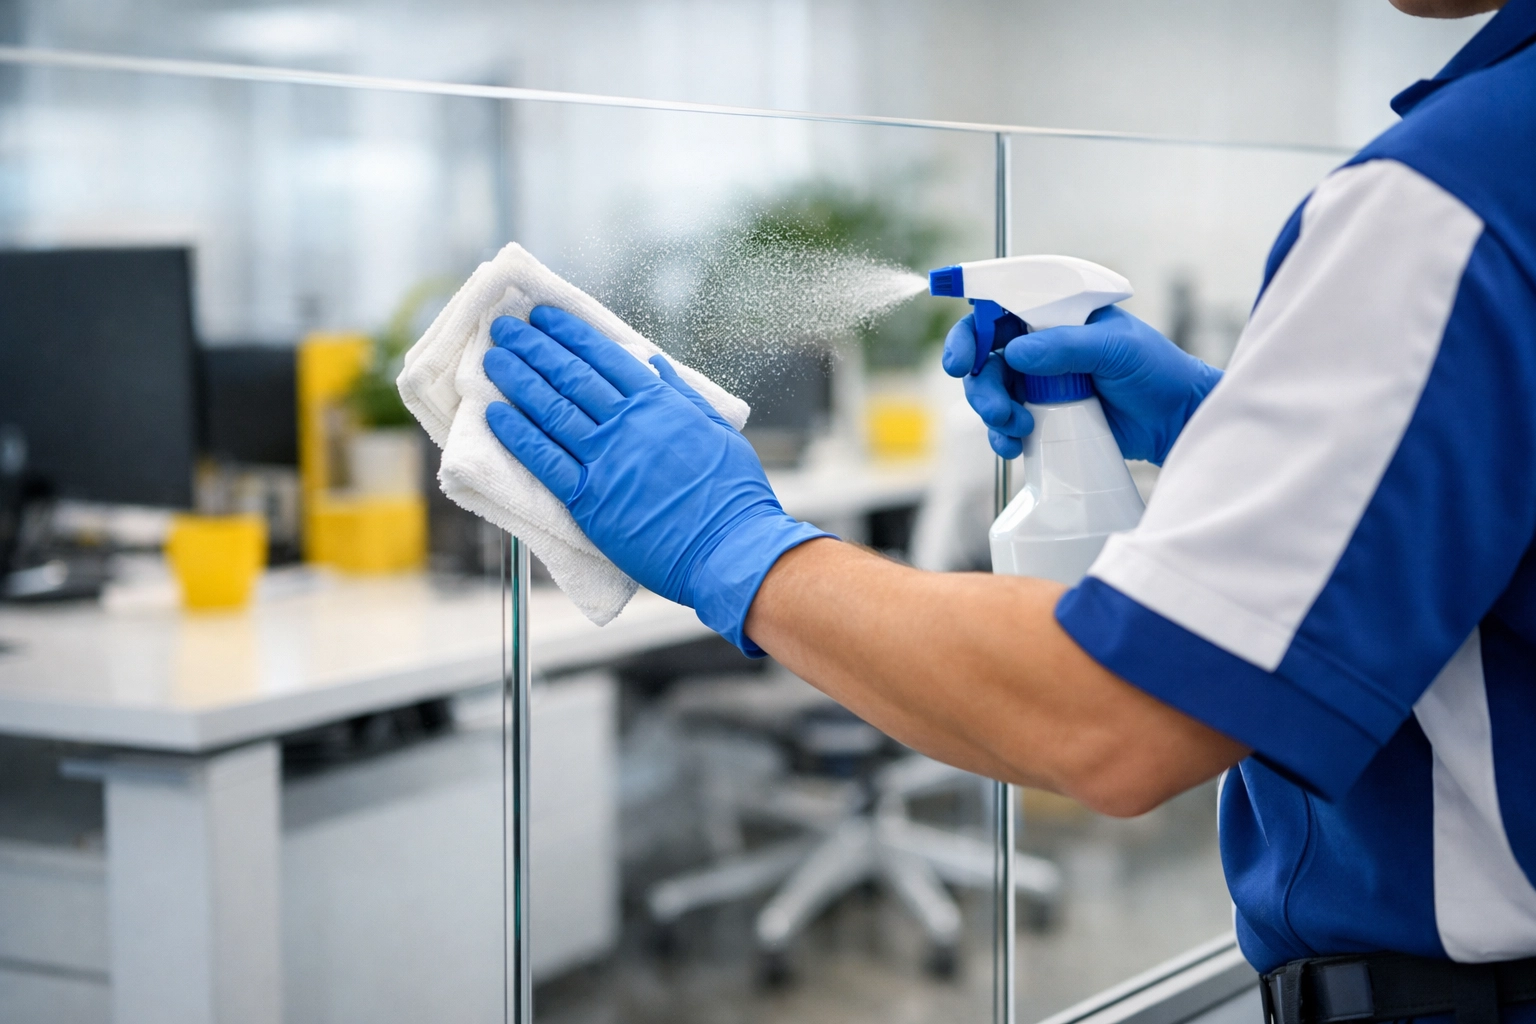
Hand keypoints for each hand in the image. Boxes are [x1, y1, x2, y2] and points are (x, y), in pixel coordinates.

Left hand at [482, 306, 830, 654]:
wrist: (729, 548)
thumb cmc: (732, 494)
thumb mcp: (717, 430)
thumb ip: (680, 394)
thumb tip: (651, 362)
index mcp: (660, 404)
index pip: (604, 357)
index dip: (568, 334)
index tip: (542, 317)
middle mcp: (629, 424)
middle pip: (570, 377)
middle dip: (534, 348)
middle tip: (505, 329)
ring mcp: (607, 460)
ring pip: (552, 411)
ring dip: (518, 382)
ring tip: (494, 361)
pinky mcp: (591, 500)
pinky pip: (545, 460)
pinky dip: (518, 435)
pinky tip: (496, 415)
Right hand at [942, 305, 1221, 463]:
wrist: (1176, 421)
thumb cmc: (1156, 370)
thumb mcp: (1115, 348)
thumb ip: (1065, 346)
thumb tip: (1016, 354)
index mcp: (1053, 314)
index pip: (998, 309)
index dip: (971, 330)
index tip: (961, 359)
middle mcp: (1039, 345)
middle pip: (984, 357)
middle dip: (981, 385)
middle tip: (995, 409)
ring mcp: (1039, 382)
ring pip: (990, 392)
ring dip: (992, 412)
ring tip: (1017, 428)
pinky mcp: (1042, 416)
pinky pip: (1005, 425)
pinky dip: (1002, 437)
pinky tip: (1016, 446)